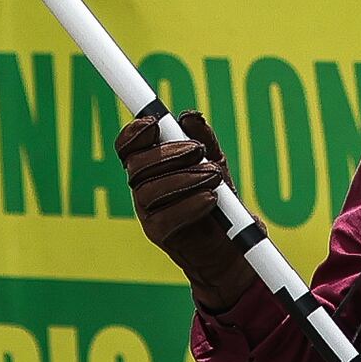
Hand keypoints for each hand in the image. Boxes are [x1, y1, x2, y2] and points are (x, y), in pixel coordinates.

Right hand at [118, 105, 262, 309]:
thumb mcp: (215, 162)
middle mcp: (143, 188)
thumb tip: (190, 116)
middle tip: (199, 151)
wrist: (232, 244)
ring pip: (148, 190)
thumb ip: (204, 139)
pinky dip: (189, 205)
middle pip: (137, 165)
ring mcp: (147, 213)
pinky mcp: (158, 235)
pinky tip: (210, 199)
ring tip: (214, 176)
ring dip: (183, 178)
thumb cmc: (219, 200)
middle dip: (168, 153)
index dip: (134, 132)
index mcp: (150, 167)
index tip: (153, 122)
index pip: (129, 147)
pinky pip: (164, 218)